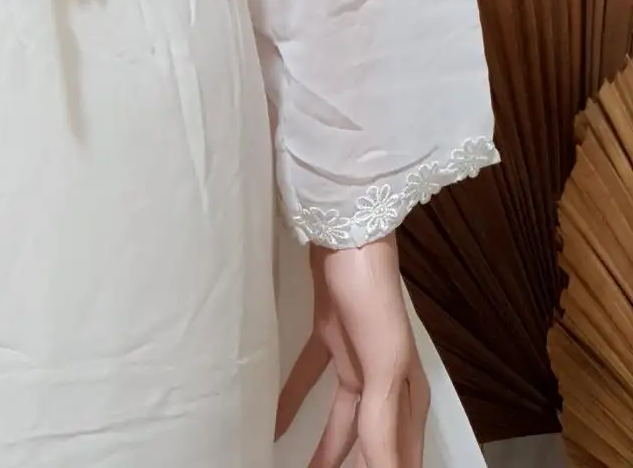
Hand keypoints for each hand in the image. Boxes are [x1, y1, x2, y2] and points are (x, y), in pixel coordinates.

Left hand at [275, 234, 428, 467]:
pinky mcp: (328, 337)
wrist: (348, 234)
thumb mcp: (383, 363)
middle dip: (351, 466)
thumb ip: (382, 421)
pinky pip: (309, 380)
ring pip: (340, 419)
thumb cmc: (371, 297)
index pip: (395, 456)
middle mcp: (385, 384)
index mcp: (406, 396)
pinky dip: (292, 402)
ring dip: (324, 448)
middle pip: (369, 442)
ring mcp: (356, 360)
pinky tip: (273, 423)